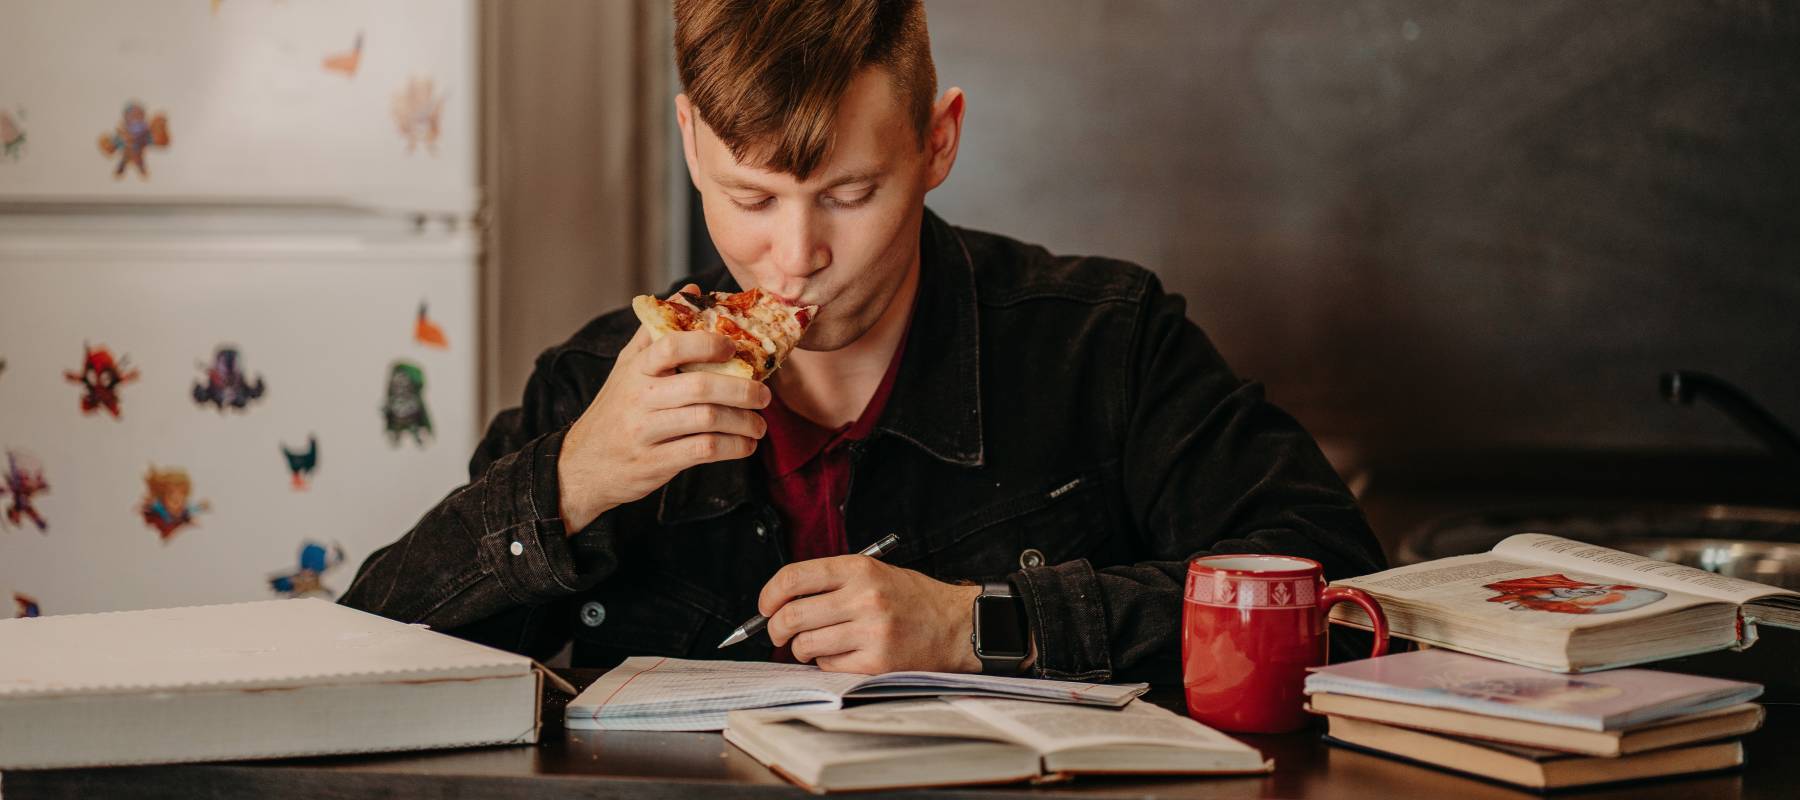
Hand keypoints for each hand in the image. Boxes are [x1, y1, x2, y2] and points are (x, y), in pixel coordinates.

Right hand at [556, 285, 771, 532]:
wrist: (583, 464)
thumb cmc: (615, 410)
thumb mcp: (628, 367)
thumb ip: (659, 330)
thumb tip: (692, 290)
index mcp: (636, 369)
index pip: (670, 346)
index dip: (706, 343)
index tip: (734, 348)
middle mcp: (640, 397)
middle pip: (700, 386)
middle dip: (742, 389)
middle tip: (764, 395)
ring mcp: (646, 431)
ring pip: (707, 419)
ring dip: (743, 422)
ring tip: (759, 425)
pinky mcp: (655, 462)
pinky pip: (703, 450)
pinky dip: (733, 448)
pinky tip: (744, 445)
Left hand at [760, 556, 982, 673]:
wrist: (955, 625)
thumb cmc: (911, 599)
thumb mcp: (873, 573)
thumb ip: (830, 583)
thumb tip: (779, 604)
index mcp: (858, 569)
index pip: (793, 578)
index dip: (769, 595)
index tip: (764, 607)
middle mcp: (863, 598)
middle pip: (792, 616)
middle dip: (776, 629)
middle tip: (779, 633)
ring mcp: (870, 632)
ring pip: (805, 645)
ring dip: (801, 649)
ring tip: (817, 644)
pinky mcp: (875, 662)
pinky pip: (828, 666)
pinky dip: (827, 663)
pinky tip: (844, 654)